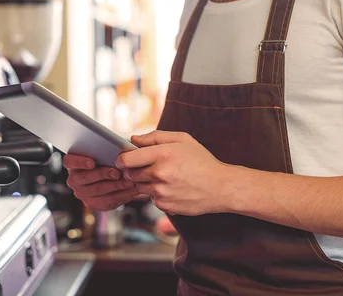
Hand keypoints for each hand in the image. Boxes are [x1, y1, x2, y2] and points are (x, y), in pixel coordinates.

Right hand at [63, 154, 139, 210]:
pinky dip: (122, 195)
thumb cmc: (107, 158)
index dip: (79, 162)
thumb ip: (106, 148)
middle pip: (85, 178)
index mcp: (72, 163)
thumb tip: (120, 148)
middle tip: (117, 173)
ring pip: (98, 191)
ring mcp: (82, 193)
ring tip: (129, 182)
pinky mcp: (93, 204)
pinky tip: (132, 190)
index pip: (69, 161)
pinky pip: (107, 202)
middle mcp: (74, 180)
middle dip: (103, 174)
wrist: (111, 175)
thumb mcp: (104, 150)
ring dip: (116, 186)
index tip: (92, 163)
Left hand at [116, 131, 236, 215]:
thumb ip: (155, 137)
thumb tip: (133, 139)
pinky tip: (172, 188)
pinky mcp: (165, 206)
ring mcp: (162, 192)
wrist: (221, 187)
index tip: (123, 159)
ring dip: (146, 183)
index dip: (121, 159)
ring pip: (140, 187)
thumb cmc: (201, 160)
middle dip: (134, 170)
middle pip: (130, 174)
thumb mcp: (182, 140)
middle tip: (148, 167)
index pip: (126, 159)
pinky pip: (151, 199)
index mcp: (162, 154)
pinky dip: (157, 195)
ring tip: (165, 177)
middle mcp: (159, 174)